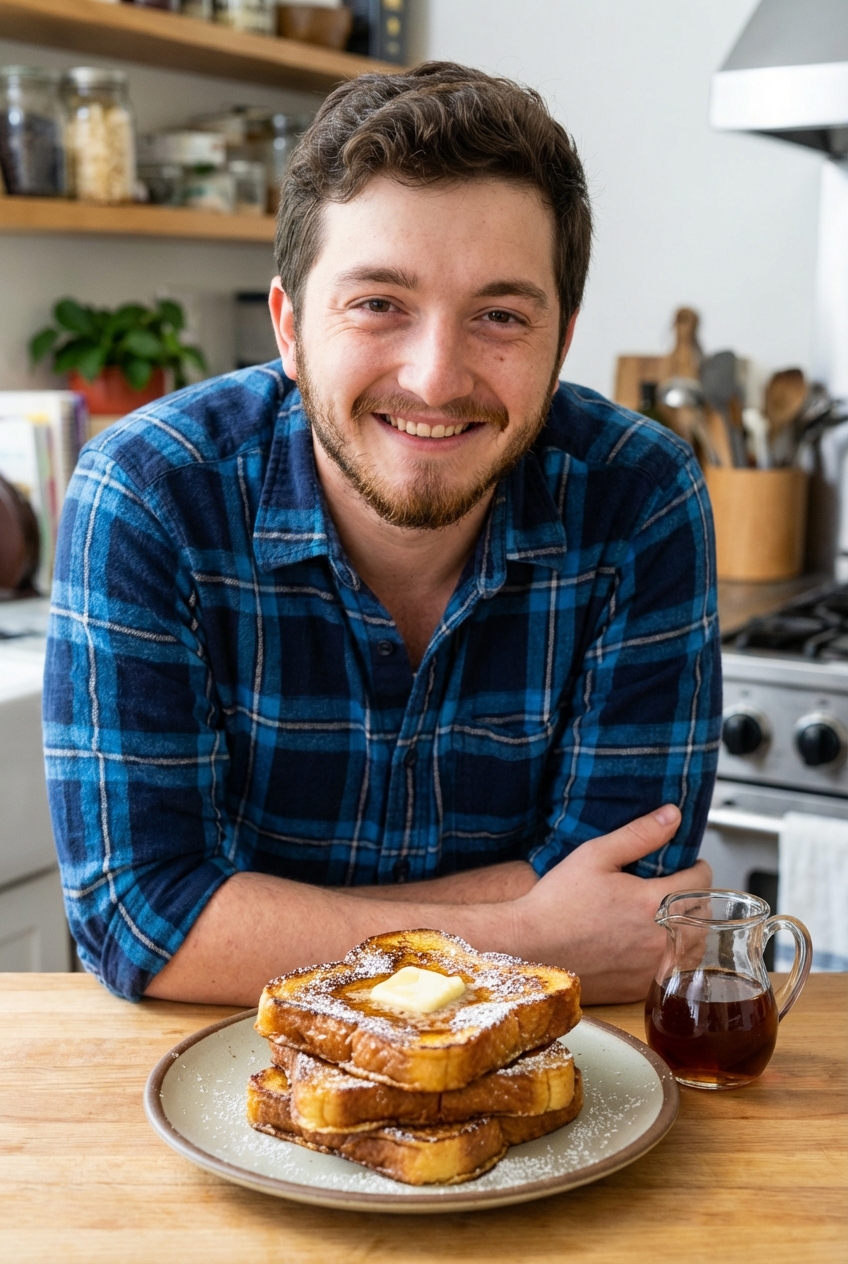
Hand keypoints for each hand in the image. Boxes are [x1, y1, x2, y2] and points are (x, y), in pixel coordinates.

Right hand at [513, 805, 711, 1003]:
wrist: (529, 947)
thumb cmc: (557, 902)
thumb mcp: (595, 855)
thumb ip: (639, 834)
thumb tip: (672, 816)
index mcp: (654, 903)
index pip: (702, 881)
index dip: (697, 867)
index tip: (688, 865)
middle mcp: (661, 939)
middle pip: (704, 915)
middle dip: (695, 898)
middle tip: (674, 888)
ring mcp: (652, 968)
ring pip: (693, 946)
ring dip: (687, 929)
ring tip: (664, 916)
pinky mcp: (640, 989)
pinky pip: (672, 970)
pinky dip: (669, 956)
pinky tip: (646, 944)